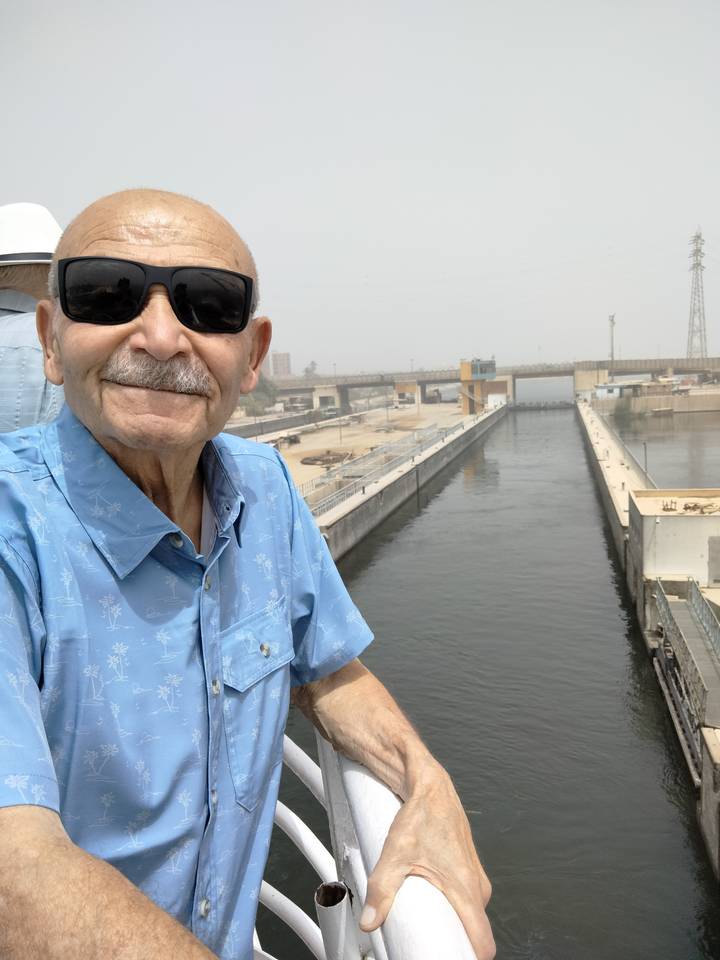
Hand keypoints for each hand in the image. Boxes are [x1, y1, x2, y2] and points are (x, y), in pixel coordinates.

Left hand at [358, 768, 494, 959]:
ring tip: (426, 922)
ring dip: (452, 921)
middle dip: (454, 941)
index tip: (451, 958)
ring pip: (470, 914)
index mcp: (465, 888)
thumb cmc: (421, 815)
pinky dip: (452, 906)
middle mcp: (477, 885)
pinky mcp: (469, 870)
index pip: (483, 940)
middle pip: (474, 931)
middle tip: (428, 941)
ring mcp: (475, 877)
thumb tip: (370, 921)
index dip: (469, 956)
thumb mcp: (396, 854)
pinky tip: (432, 902)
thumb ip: (382, 890)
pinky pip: (466, 900)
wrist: (431, 786)